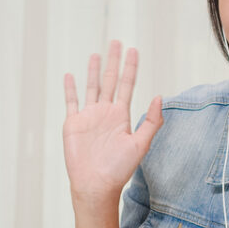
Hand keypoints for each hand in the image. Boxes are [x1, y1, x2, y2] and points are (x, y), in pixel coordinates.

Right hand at [63, 40, 162, 202]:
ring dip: (94, 70)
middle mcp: (105, 112)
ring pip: (92, 87)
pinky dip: (70, 88)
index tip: (134, 50)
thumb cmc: (119, 169)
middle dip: (113, 61)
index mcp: (121, 115)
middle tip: (117, 42)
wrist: (95, 185)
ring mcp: (89, 116)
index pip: (127, 85)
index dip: (130, 68)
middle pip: (110, 80)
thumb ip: (150, 121)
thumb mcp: (140, 144)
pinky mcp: (73, 123)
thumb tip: (159, 97)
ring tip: (96, 54)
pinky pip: (71, 102)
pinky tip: (70, 75)